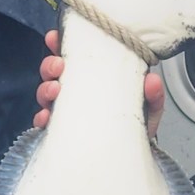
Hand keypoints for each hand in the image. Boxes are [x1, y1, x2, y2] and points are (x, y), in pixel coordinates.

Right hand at [33, 38, 166, 135]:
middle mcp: (75, 92)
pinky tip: (46, 117)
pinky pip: (44, 123)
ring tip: (55, 90)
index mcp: (92, 78)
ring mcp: (65, 112)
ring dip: (46, 89)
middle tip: (59, 65)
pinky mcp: (60, 132)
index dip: (59, 44)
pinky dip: (41, 118)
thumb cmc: (135, 125)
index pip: (72, 56)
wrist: (129, 156)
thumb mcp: (148, 108)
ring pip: (45, 94)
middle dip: (50, 65)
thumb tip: (152, 80)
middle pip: (53, 72)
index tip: (55, 38)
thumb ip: (153, 95)